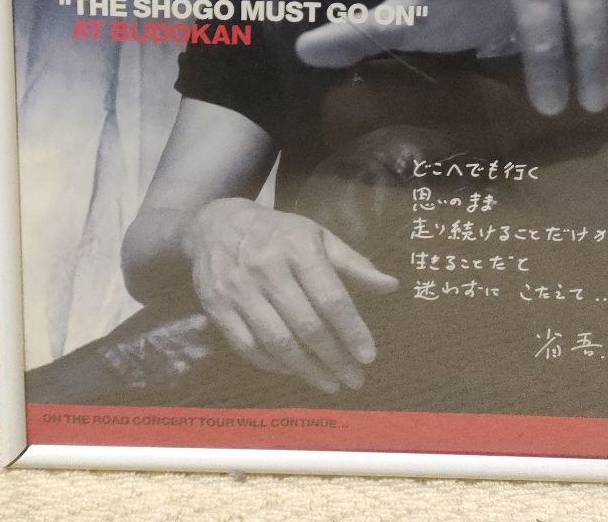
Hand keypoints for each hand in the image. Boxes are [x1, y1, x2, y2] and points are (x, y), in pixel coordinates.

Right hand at [184, 198, 398, 392]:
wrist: (216, 224)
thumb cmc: (277, 232)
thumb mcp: (317, 236)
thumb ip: (353, 263)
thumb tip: (391, 286)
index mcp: (298, 249)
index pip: (330, 298)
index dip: (352, 330)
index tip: (368, 356)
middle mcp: (267, 269)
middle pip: (306, 325)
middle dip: (334, 358)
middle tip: (354, 380)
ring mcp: (239, 291)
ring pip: (277, 341)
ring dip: (307, 370)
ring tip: (330, 384)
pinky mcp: (218, 309)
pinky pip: (248, 347)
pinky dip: (273, 365)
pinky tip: (294, 371)